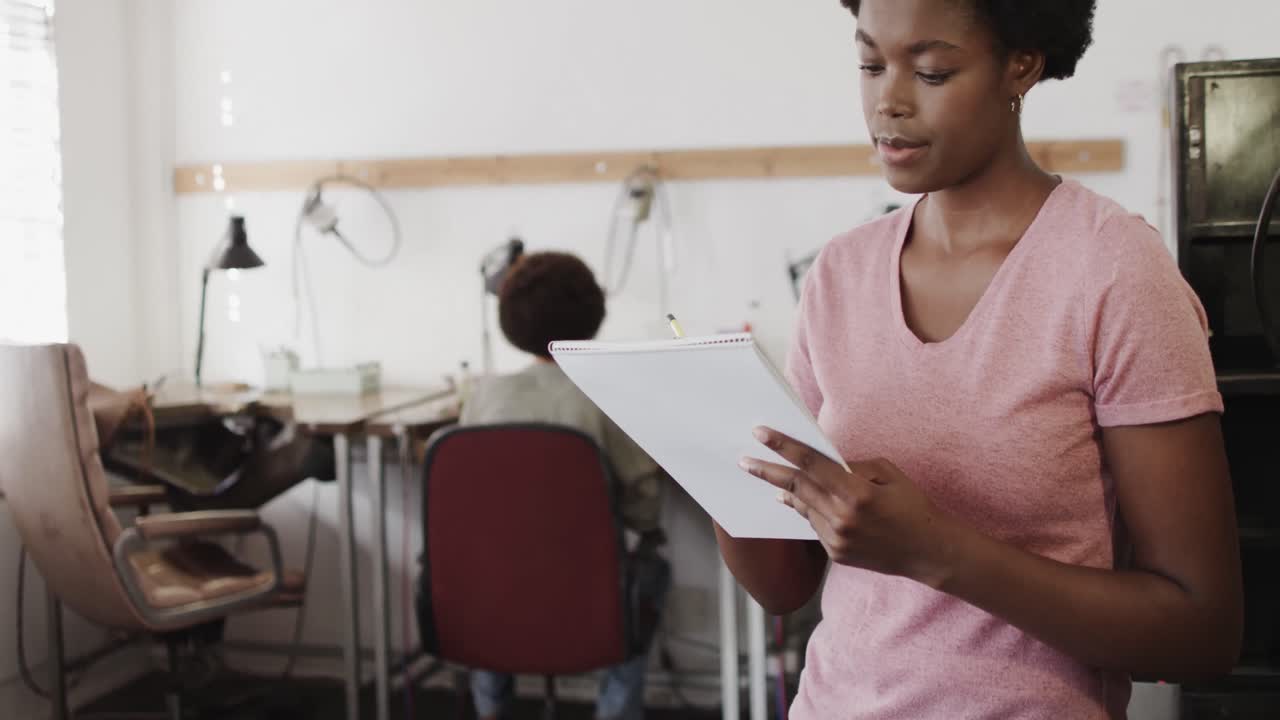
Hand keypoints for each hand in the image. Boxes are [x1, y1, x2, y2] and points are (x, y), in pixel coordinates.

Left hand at [740, 426, 958, 586]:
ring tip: (769, 477)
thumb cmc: (913, 505)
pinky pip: (814, 525)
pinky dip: (808, 510)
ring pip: (803, 507)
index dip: (783, 447)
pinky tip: (798, 500)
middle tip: (744, 461)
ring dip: (787, 491)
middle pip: (796, 487)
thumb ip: (852, 466)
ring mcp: (837, 539)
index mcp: (857, 492)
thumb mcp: (887, 473)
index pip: (811, 464)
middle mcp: (842, 517)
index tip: (760, 434)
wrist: (930, 551)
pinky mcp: (836, 554)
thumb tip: (821, 461)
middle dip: (768, 471)